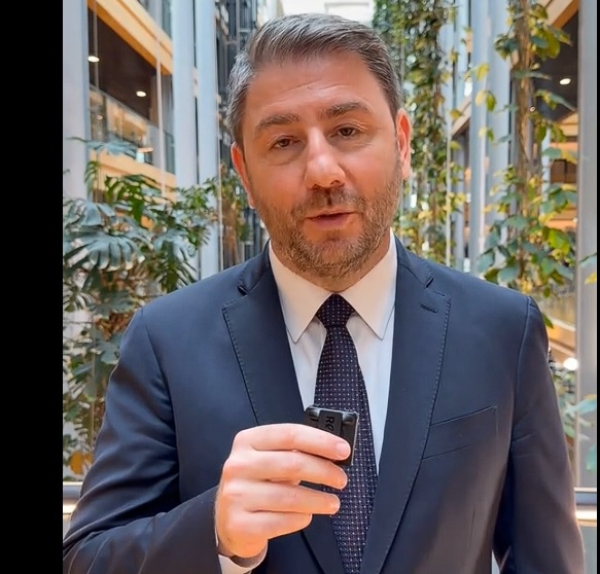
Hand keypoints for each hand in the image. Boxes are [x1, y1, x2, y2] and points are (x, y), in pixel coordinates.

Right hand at [215, 423, 349, 559]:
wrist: (227, 517)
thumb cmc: (257, 482)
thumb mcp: (269, 458)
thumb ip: (295, 451)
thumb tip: (333, 452)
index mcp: (248, 441)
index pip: (290, 434)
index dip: (321, 441)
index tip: (343, 450)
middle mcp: (238, 465)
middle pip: (292, 464)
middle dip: (324, 471)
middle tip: (341, 479)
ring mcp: (236, 495)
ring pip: (290, 497)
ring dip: (318, 500)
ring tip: (333, 503)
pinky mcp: (240, 524)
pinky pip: (281, 521)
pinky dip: (301, 518)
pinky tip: (307, 515)